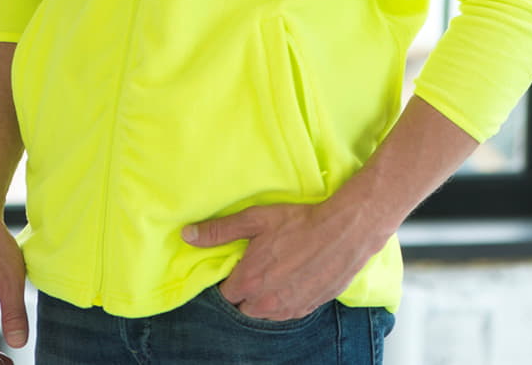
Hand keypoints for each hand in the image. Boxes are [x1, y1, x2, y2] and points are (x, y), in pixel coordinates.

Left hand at [181, 201, 376, 320]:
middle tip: (257, 265)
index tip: (238, 263)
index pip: (224, 293)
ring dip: (264, 297)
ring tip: (276, 271)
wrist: (343, 232)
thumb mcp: (255, 220)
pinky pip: (286, 311)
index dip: (229, 277)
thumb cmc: (298, 222)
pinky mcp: (307, 309)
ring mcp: (287, 310)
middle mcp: (264, 303)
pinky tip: (292, 278)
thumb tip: (187, 235)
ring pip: (264, 312)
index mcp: (247, 282)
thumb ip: (219, 231)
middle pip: (243, 306)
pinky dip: (284, 299)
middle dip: (245, 290)